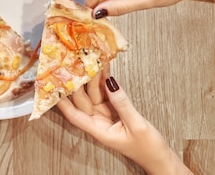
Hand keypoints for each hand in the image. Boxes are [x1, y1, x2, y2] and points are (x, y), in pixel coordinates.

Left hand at [57, 70, 190, 173]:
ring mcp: (105, 114)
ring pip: (94, 93)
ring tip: (90, 59)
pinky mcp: (114, 109)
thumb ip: (122, 104)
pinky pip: (106, 92)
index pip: (74, 115)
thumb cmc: (147, 147)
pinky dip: (105, 80)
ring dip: (93, 77)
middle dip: (78, 82)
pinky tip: (103, 67)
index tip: (54, 86)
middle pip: (83, 100)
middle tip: (76, 62)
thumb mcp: (136, 125)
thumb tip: (110, 83)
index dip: (62, 102)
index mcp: (98, 130)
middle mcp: (98, 121)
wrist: (160, 156)